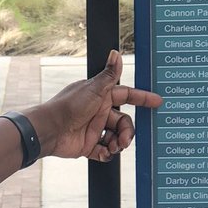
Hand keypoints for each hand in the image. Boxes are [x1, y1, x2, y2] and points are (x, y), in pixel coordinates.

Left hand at [36, 50, 161, 161]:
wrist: (50, 129)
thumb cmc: (69, 106)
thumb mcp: (93, 89)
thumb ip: (109, 75)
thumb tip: (116, 53)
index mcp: (102, 97)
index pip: (127, 95)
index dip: (142, 98)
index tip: (157, 102)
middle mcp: (99, 112)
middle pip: (124, 122)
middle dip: (128, 132)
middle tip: (125, 140)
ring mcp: (94, 129)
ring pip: (116, 138)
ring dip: (119, 144)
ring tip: (115, 147)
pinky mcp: (88, 145)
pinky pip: (104, 151)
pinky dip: (107, 154)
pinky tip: (105, 153)